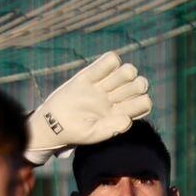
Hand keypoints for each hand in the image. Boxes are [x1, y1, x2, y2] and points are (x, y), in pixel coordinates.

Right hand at [25, 53, 152, 163]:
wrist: (52, 123)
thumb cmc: (75, 132)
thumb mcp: (93, 134)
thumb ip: (111, 128)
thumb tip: (127, 119)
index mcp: (121, 114)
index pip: (143, 103)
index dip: (142, 102)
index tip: (128, 108)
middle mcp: (116, 99)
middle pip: (138, 85)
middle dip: (137, 85)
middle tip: (121, 94)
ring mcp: (103, 86)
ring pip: (126, 72)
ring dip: (125, 73)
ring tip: (110, 85)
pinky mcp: (89, 76)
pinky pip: (106, 62)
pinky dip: (110, 61)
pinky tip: (105, 68)